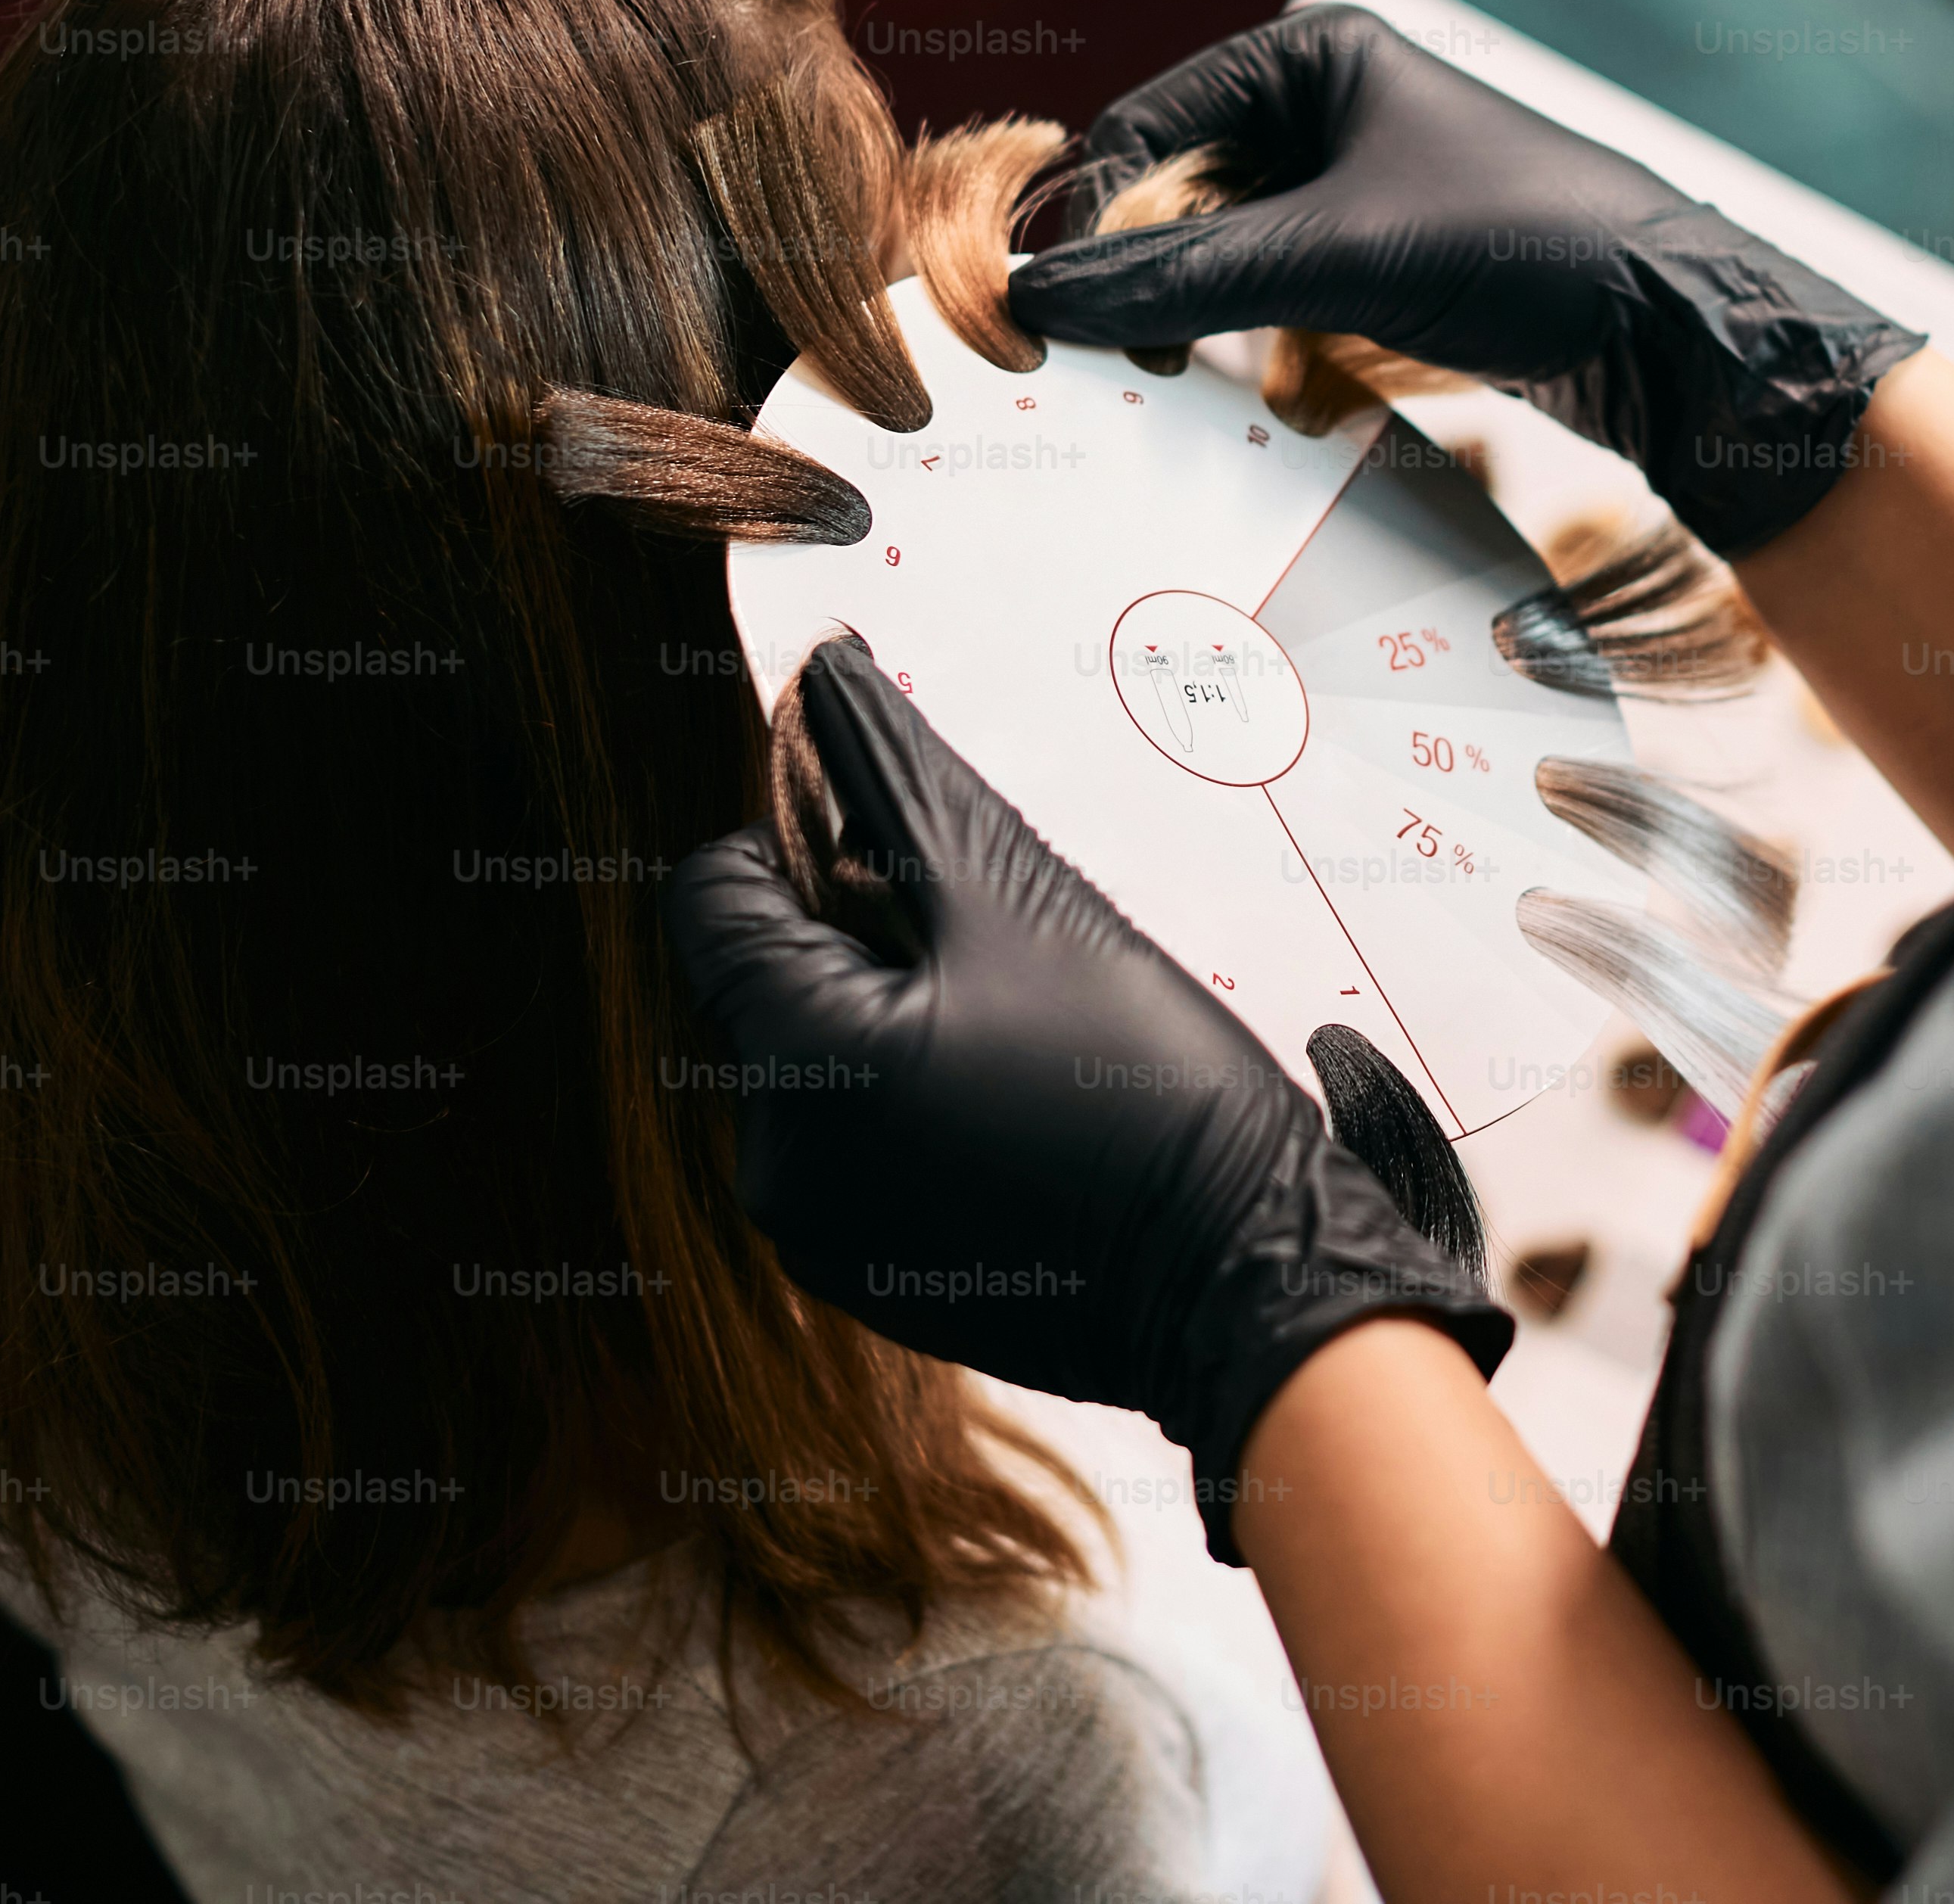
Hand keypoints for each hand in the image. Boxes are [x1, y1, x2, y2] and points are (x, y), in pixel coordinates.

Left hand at [662, 638, 1510, 1550]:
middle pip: (762, 980)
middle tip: (993, 947)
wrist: (1242, 1274)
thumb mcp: (1023, 900)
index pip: (711, 899)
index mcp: (796, 1065)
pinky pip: (854, 1143)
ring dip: (889, 1015)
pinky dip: (912, 1099)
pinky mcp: (872, 1276)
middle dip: (858, 936)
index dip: (798, 839)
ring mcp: (820, 1235)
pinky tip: (1019, 1101)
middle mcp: (776, 1164)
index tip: (906, 854)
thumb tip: (825, 677)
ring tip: (1021, 1031)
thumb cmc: (1146, 1094)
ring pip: (813, 1060)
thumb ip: (900, 782)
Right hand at [1010, 5, 1926, 556]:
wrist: (1671, 330)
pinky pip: (1277, 299)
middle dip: (1144, 276)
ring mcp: (1354, 184)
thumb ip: (1180, 277)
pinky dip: (1261, 346)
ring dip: (1201, 320)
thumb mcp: (1337, 258)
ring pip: (1220, 255)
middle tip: (1117, 362)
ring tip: (1186, 378)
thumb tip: (1033, 300)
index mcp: (1309, 53)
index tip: (1041, 314)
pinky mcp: (1383, 261)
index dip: (1085, 219)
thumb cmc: (1522, 248)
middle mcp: (1325, 103)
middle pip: (1172, 192)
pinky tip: (1287, 393)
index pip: (1141, 127)